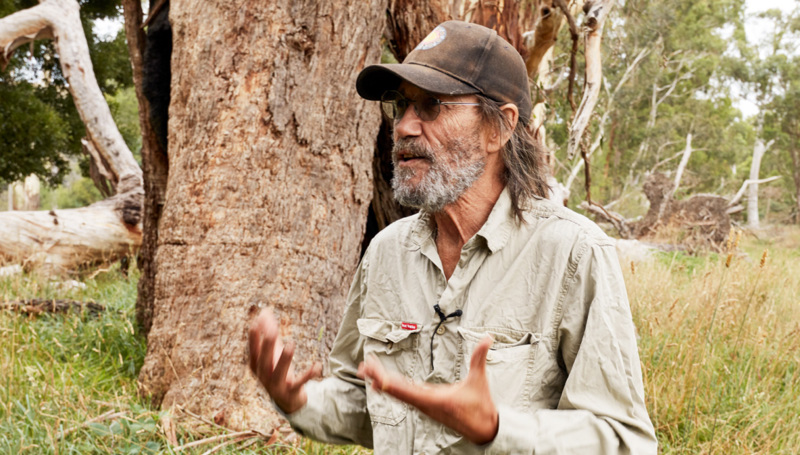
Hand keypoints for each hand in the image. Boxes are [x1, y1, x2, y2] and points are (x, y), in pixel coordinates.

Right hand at [248, 309, 321, 413]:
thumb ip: (269, 333)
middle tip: (273, 330)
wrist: (287, 400)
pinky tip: (317, 365)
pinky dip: (308, 375)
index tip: (257, 321)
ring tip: (291, 344)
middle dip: (268, 345)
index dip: (255, 337)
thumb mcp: (273, 352)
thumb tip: (265, 310)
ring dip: (285, 359)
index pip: (253, 350)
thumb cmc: (277, 370)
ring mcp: (276, 386)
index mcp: (257, 366)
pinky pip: (300, 383)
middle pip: (264, 361)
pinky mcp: (291, 391)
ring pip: (279, 373)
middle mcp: (264, 376)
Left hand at [358, 336, 498, 444]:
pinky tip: (384, 384)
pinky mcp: (426, 407)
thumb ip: (480, 358)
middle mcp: (425, 405)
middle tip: (364, 366)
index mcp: (434, 399)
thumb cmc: (481, 406)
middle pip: (396, 391)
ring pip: (399, 395)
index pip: (404, 389)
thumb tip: (488, 337)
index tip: (373, 372)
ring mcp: (424, 407)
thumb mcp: (480, 380)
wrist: (485, 430)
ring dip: (383, 383)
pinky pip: (405, 398)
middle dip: (378, 378)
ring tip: (369, 372)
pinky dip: (393, 389)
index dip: (386, 380)